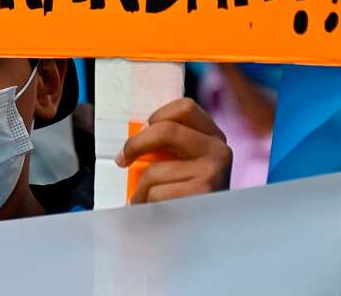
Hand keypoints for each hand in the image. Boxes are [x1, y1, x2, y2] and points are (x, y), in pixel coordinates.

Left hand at [116, 98, 231, 203]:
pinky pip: (158, 194)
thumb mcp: (185, 163)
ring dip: (140, 188)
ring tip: (142, 199)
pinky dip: (147, 204)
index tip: (141, 131)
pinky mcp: (203, 195)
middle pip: (166, 130)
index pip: (185, 107)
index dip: (158, 116)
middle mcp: (219, 150)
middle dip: (135, 145)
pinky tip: (154, 212)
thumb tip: (135, 135)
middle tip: (122, 160)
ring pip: (156, 170)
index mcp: (214, 136)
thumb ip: (170, 145)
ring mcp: (213, 172)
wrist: (208, 234)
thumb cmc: (186, 194)